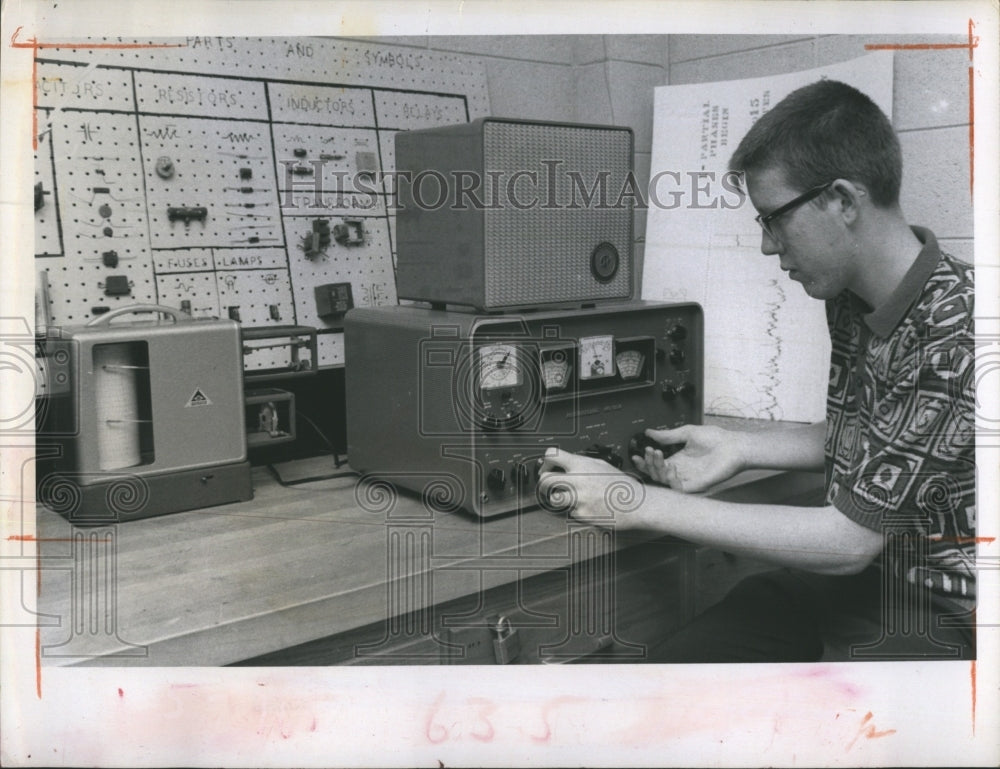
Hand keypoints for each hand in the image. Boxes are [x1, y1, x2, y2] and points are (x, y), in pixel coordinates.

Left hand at [536, 448, 644, 528]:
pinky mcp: (582, 515)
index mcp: (582, 465)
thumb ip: (581, 463)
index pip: (552, 455)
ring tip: (569, 499)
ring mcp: (579, 499)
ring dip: (558, 499)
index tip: (548, 467)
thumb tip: (564, 462)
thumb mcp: (601, 465)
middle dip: (542, 484)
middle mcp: (578, 481)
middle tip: (546, 486)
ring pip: (554, 499)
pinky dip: (577, 511)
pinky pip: (571, 512)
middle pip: (545, 480)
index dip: (546, 461)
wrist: (637, 504)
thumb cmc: (622, 485)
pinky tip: (589, 507)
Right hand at [631, 424, 746, 492]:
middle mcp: (680, 471)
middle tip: (648, 452)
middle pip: (656, 474)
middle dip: (648, 464)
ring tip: (659, 456)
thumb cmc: (716, 439)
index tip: (637, 455)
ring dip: (657, 469)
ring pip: (663, 482)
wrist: (734, 446)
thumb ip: (667, 435)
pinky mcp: (695, 486)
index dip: (645, 462)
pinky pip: (677, 489)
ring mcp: (687, 479)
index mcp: (678, 460)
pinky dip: (671, 480)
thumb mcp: (687, 433)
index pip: (656, 465)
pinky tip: (671, 467)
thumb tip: (649, 432)